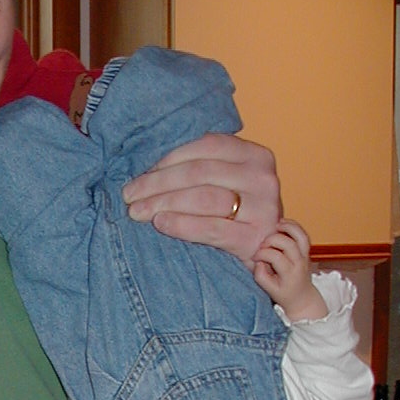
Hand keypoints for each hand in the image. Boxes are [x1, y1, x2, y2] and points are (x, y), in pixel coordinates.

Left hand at [122, 132, 281, 265]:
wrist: (269, 253)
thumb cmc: (240, 214)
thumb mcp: (231, 182)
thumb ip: (205, 168)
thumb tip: (151, 169)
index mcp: (256, 155)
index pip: (206, 146)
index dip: (168, 158)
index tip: (142, 172)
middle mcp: (262, 177)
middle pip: (199, 172)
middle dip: (157, 183)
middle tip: (130, 195)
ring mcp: (263, 208)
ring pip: (203, 198)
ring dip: (163, 203)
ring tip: (137, 211)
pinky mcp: (255, 238)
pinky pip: (210, 229)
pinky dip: (181, 225)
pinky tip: (160, 224)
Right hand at [253, 219, 327, 320]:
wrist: (302, 297)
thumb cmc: (284, 294)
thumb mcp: (269, 290)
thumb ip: (260, 275)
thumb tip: (259, 261)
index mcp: (290, 273)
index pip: (276, 257)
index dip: (262, 254)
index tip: (255, 258)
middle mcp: (300, 262)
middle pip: (288, 244)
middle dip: (271, 240)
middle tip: (263, 245)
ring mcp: (305, 255)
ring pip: (300, 235)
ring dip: (287, 227)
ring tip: (275, 226)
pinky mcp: (306, 250)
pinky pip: (303, 234)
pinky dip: (293, 226)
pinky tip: (282, 224)